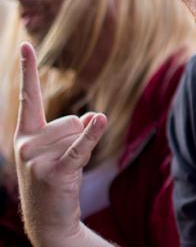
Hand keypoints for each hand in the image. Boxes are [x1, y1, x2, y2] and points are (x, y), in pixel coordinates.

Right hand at [13, 42, 107, 245]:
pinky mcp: (55, 171)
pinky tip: (102, 121)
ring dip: (82, 148)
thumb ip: (77, 127)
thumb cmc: (56, 179)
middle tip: (64, 163)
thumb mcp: (62, 149)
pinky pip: (79, 147)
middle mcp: (26, 143)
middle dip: (77, 138)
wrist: (48, 219)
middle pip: (71, 120)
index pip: (29, 97)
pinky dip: (92, 136)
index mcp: (25, 135)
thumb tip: (96, 117)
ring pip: (78, 133)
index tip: (24, 45)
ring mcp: (37, 158)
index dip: (28, 71)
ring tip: (66, 170)